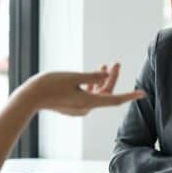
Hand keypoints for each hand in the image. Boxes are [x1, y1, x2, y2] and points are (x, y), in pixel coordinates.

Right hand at [19, 65, 143, 115]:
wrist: (28, 98)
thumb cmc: (49, 85)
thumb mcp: (73, 77)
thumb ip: (91, 77)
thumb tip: (105, 76)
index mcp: (88, 102)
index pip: (115, 99)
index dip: (130, 96)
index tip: (142, 94)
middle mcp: (85, 108)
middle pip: (105, 94)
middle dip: (111, 79)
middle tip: (116, 64)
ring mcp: (78, 108)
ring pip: (96, 95)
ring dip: (101, 81)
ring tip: (104, 65)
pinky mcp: (71, 106)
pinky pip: (87, 96)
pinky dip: (91, 86)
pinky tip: (91, 76)